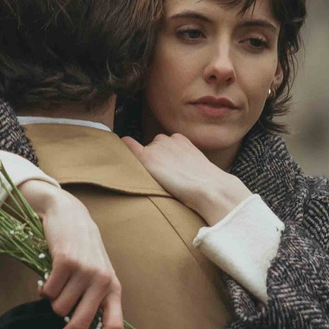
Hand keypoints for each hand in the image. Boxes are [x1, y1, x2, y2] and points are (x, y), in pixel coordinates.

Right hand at [26, 184, 124, 328]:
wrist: (70, 214)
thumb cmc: (82, 251)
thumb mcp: (96, 276)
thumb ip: (92, 302)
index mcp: (113, 289)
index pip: (115, 327)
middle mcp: (103, 281)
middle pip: (80, 324)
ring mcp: (85, 271)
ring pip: (58, 308)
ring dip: (50, 303)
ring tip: (53, 287)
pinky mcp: (66, 261)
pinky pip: (48, 291)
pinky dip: (42, 289)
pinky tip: (46, 277)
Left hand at [125, 133, 251, 228]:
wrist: (211, 189)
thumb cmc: (207, 184)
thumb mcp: (195, 165)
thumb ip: (182, 161)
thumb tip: (176, 169)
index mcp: (180, 139)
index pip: (163, 146)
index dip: (161, 159)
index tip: (165, 170)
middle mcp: (166, 139)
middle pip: (150, 149)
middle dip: (153, 161)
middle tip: (163, 180)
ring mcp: (156, 147)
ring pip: (141, 155)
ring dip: (144, 165)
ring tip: (156, 181)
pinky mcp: (148, 158)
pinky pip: (128, 147)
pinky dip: (124, 149)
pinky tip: (117, 152)